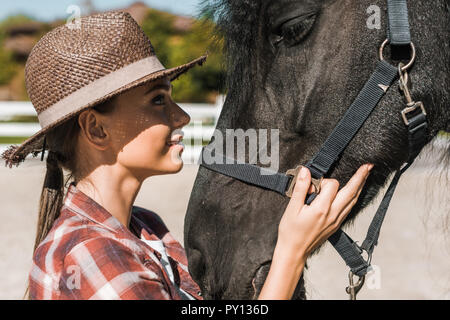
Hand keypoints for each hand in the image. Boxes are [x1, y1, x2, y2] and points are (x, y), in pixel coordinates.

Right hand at [258, 164, 372, 299]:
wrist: (294, 252)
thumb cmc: (290, 232)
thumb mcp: (291, 208)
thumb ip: (300, 188)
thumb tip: (305, 172)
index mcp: (321, 209)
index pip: (332, 186)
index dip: (323, 181)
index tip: (312, 185)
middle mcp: (332, 214)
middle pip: (351, 192)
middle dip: (360, 178)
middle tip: (368, 166)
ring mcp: (336, 221)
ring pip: (353, 200)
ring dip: (359, 187)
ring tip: (365, 175)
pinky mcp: (336, 225)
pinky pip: (349, 208)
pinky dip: (353, 198)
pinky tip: (353, 193)